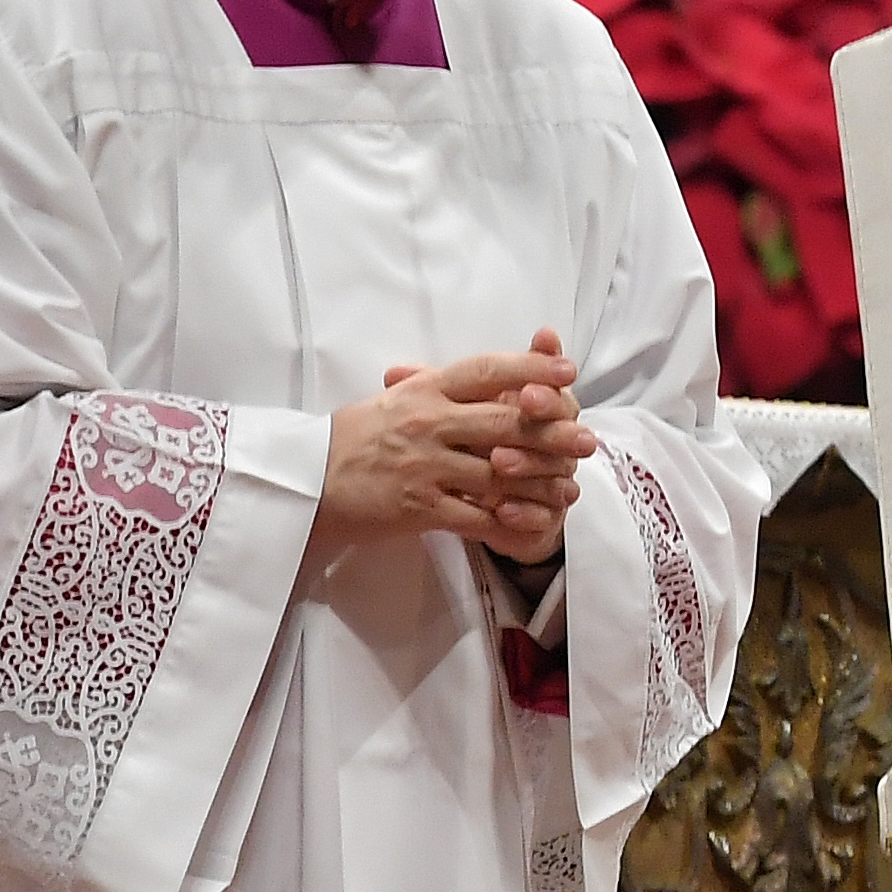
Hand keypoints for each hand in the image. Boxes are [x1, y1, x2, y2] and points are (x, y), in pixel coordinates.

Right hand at [311, 329, 597, 566]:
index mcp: (424, 390)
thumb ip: (440, 386)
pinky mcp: (418, 508)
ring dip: (539, 483)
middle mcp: (428, 423)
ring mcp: (424, 466)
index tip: (568, 371)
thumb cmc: (354, 438)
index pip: (487, 370)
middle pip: (504, 422)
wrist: (304, 484)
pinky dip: (508, 521)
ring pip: (498, 473)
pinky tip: (534, 523)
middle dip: (552, 433)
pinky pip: (475, 516)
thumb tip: (495, 372)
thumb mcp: (394, 400)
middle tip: (587, 441)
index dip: (531, 368)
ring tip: (569, 489)